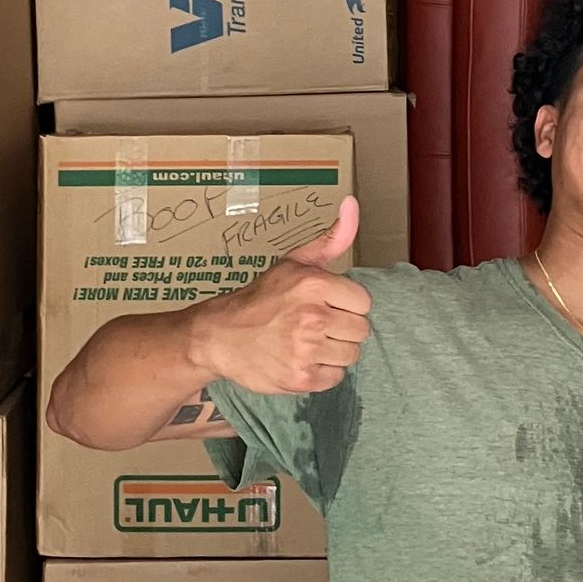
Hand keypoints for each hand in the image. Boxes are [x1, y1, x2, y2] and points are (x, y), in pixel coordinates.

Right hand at [189, 198, 371, 396]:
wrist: (218, 335)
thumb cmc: (261, 298)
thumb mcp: (295, 262)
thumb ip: (331, 238)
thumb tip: (352, 203)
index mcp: (314, 283)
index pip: (364, 303)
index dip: (347, 305)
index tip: (327, 305)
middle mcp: (313, 316)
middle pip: (360, 331)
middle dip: (341, 329)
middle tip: (316, 325)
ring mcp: (306, 349)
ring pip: (350, 355)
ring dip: (333, 351)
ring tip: (308, 342)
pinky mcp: (300, 378)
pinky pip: (335, 377)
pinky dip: (322, 372)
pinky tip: (302, 359)